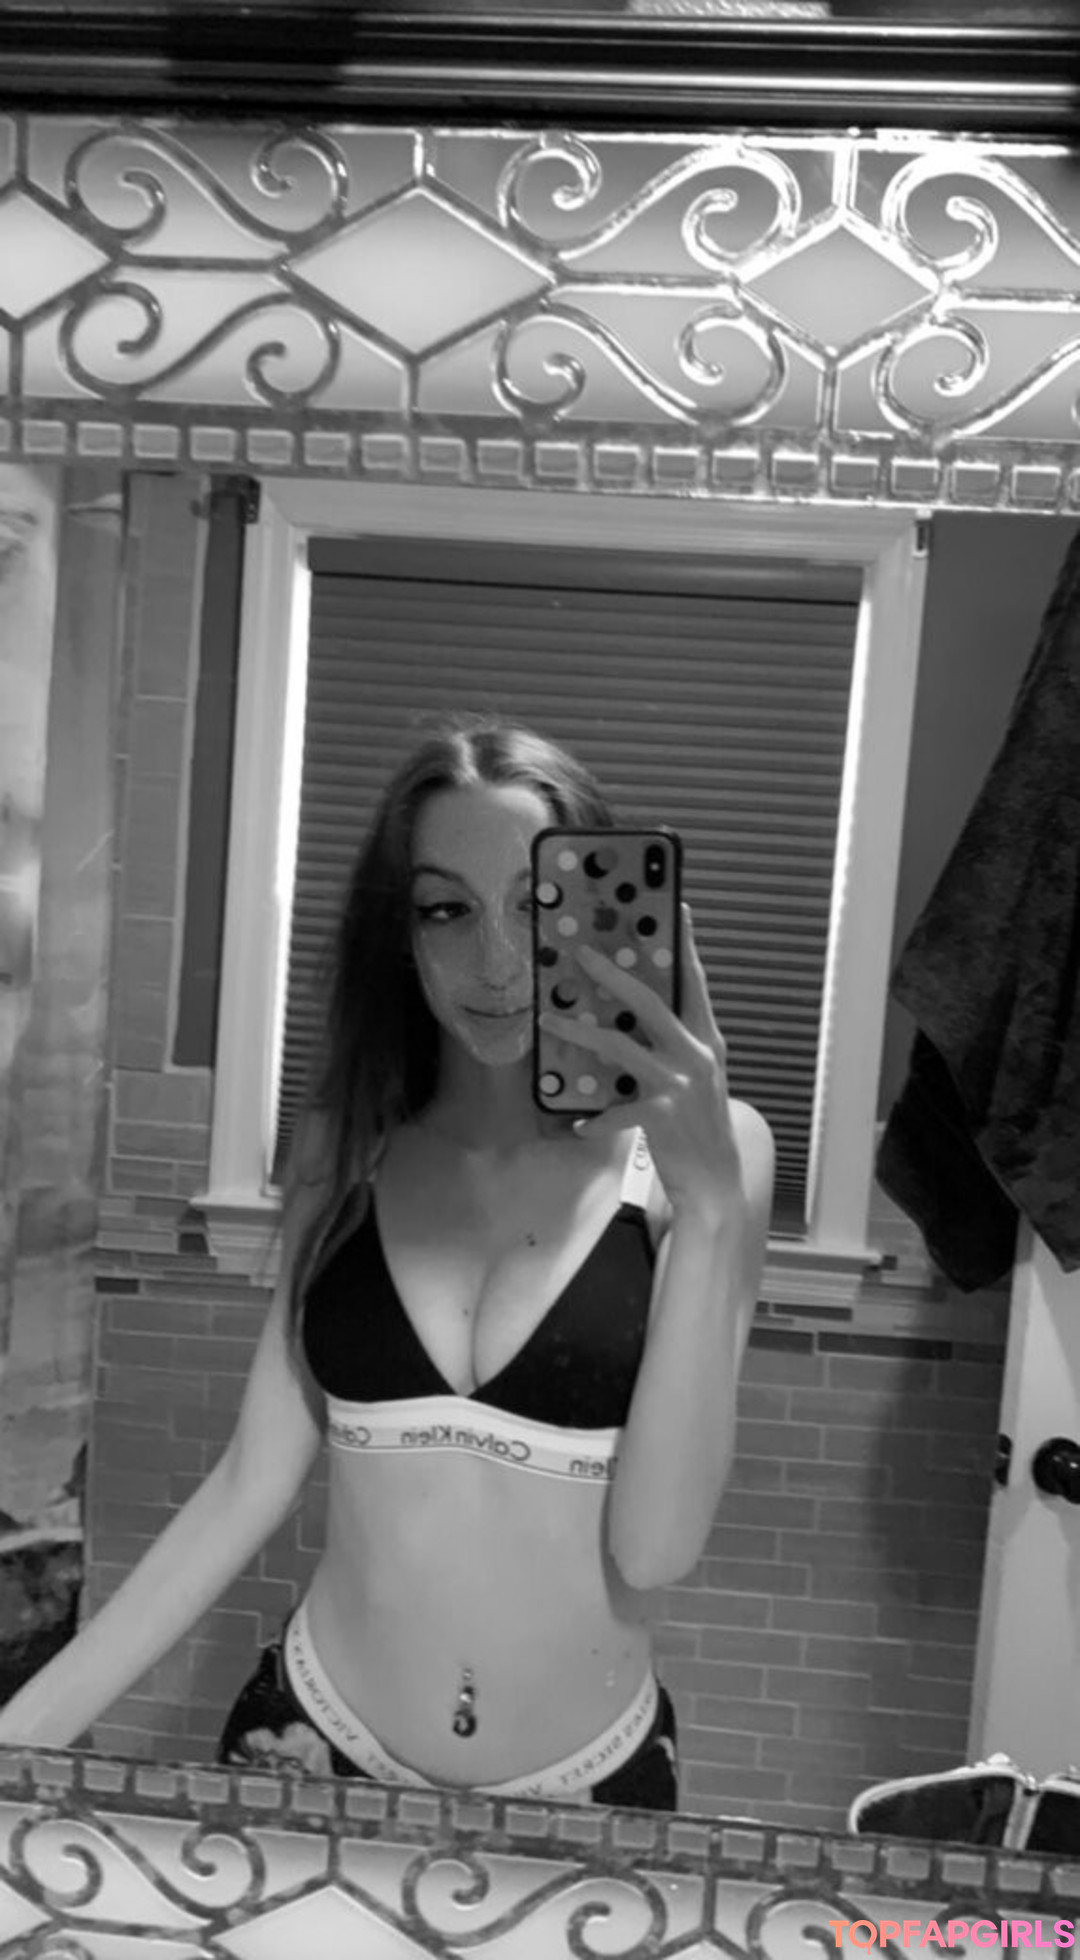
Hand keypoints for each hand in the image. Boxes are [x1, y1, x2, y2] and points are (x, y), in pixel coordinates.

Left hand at [539, 906, 741, 1223]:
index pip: (695, 984)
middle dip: (613, 974)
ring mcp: (679, 1084)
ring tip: (549, 1021)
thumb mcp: (699, 1079)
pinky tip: (578, 1125)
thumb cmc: (701, 1128)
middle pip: (650, 1002)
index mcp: (707, 1042)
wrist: (716, 1183)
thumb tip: (634, 1020)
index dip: (686, 946)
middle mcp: (696, 1056)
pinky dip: (594, 1117)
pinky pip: (614, 1108)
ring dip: (579, 1031)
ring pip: (620, 1045)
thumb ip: (676, 1047)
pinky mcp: (660, 1114)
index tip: (679, 909)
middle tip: (582, 954)